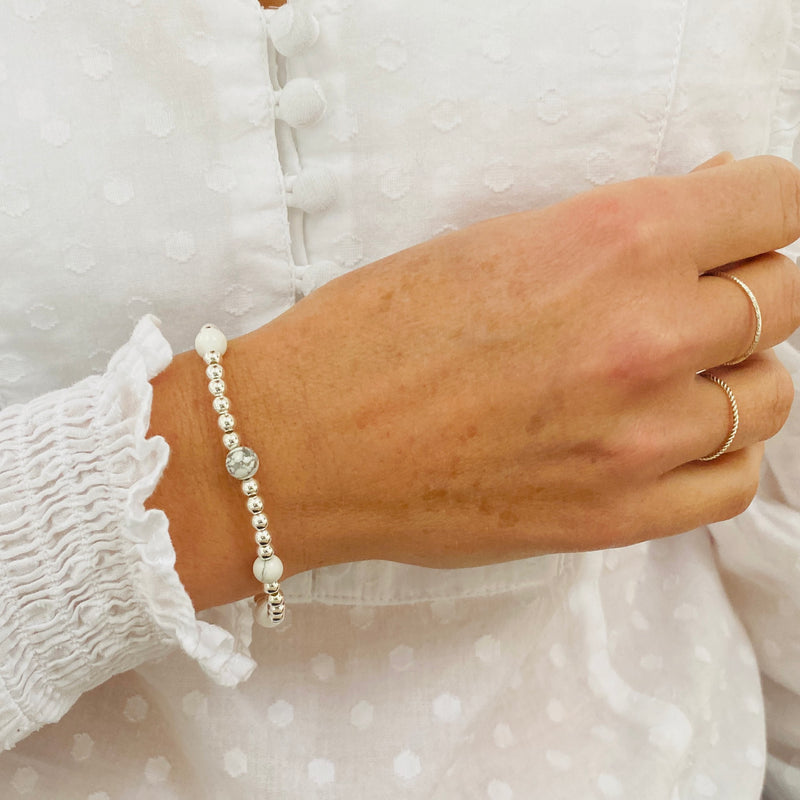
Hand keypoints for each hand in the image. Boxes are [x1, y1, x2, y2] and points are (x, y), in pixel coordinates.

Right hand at [151, 154, 799, 608]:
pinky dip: (718, 454)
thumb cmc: (372, 332)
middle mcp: (643, 336)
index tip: (734, 221)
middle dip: (743, 284)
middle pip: (782, 297)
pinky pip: (733, 484)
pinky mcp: (614, 515)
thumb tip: (695, 231)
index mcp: (610, 242)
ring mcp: (637, 438)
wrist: (304, 442)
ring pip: (769, 395)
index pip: (771, 203)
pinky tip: (669, 439)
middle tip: (690, 295)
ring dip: (732, 373)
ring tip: (669, 375)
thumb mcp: (493, 243)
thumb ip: (609, 237)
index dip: (756, 205)